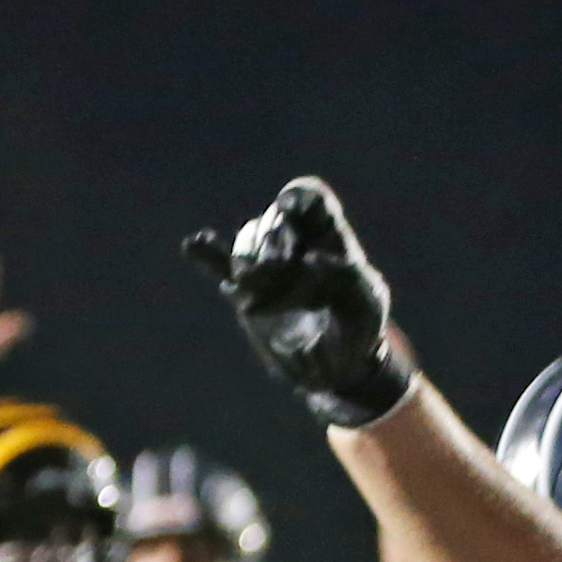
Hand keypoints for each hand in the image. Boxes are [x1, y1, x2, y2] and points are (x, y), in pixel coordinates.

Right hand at [186, 178, 416, 429]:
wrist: (334, 364)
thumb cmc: (358, 327)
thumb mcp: (368, 302)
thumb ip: (346, 277)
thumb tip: (310, 260)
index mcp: (329, 237)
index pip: (310, 200)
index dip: (297, 197)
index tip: (288, 209)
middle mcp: (295, 244)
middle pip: (273, 221)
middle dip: (272, 242)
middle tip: (278, 271)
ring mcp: (266, 266)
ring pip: (246, 244)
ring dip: (247, 262)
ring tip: (254, 295)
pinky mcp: (244, 292)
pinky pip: (219, 266)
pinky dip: (205, 254)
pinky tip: (193, 245)